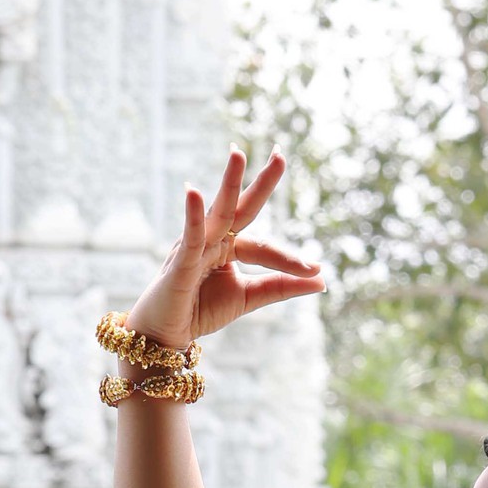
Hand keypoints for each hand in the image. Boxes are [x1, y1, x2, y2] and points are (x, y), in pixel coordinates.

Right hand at [129, 148, 322, 353]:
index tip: (315, 269)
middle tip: (280, 153)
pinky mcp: (179, 260)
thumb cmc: (200, 310)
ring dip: (228, 183)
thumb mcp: (249, 297)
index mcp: (230, 247)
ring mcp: (195, 246)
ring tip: (238, 153)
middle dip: (260, 182)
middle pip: (242, 207)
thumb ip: (281, 286)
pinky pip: (190, 235)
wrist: (165, 335)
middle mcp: (213, 239)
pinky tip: (193, 191)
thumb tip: (322, 280)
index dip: (289, 259)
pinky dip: (192, 215)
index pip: (265, 247)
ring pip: (217, 212)